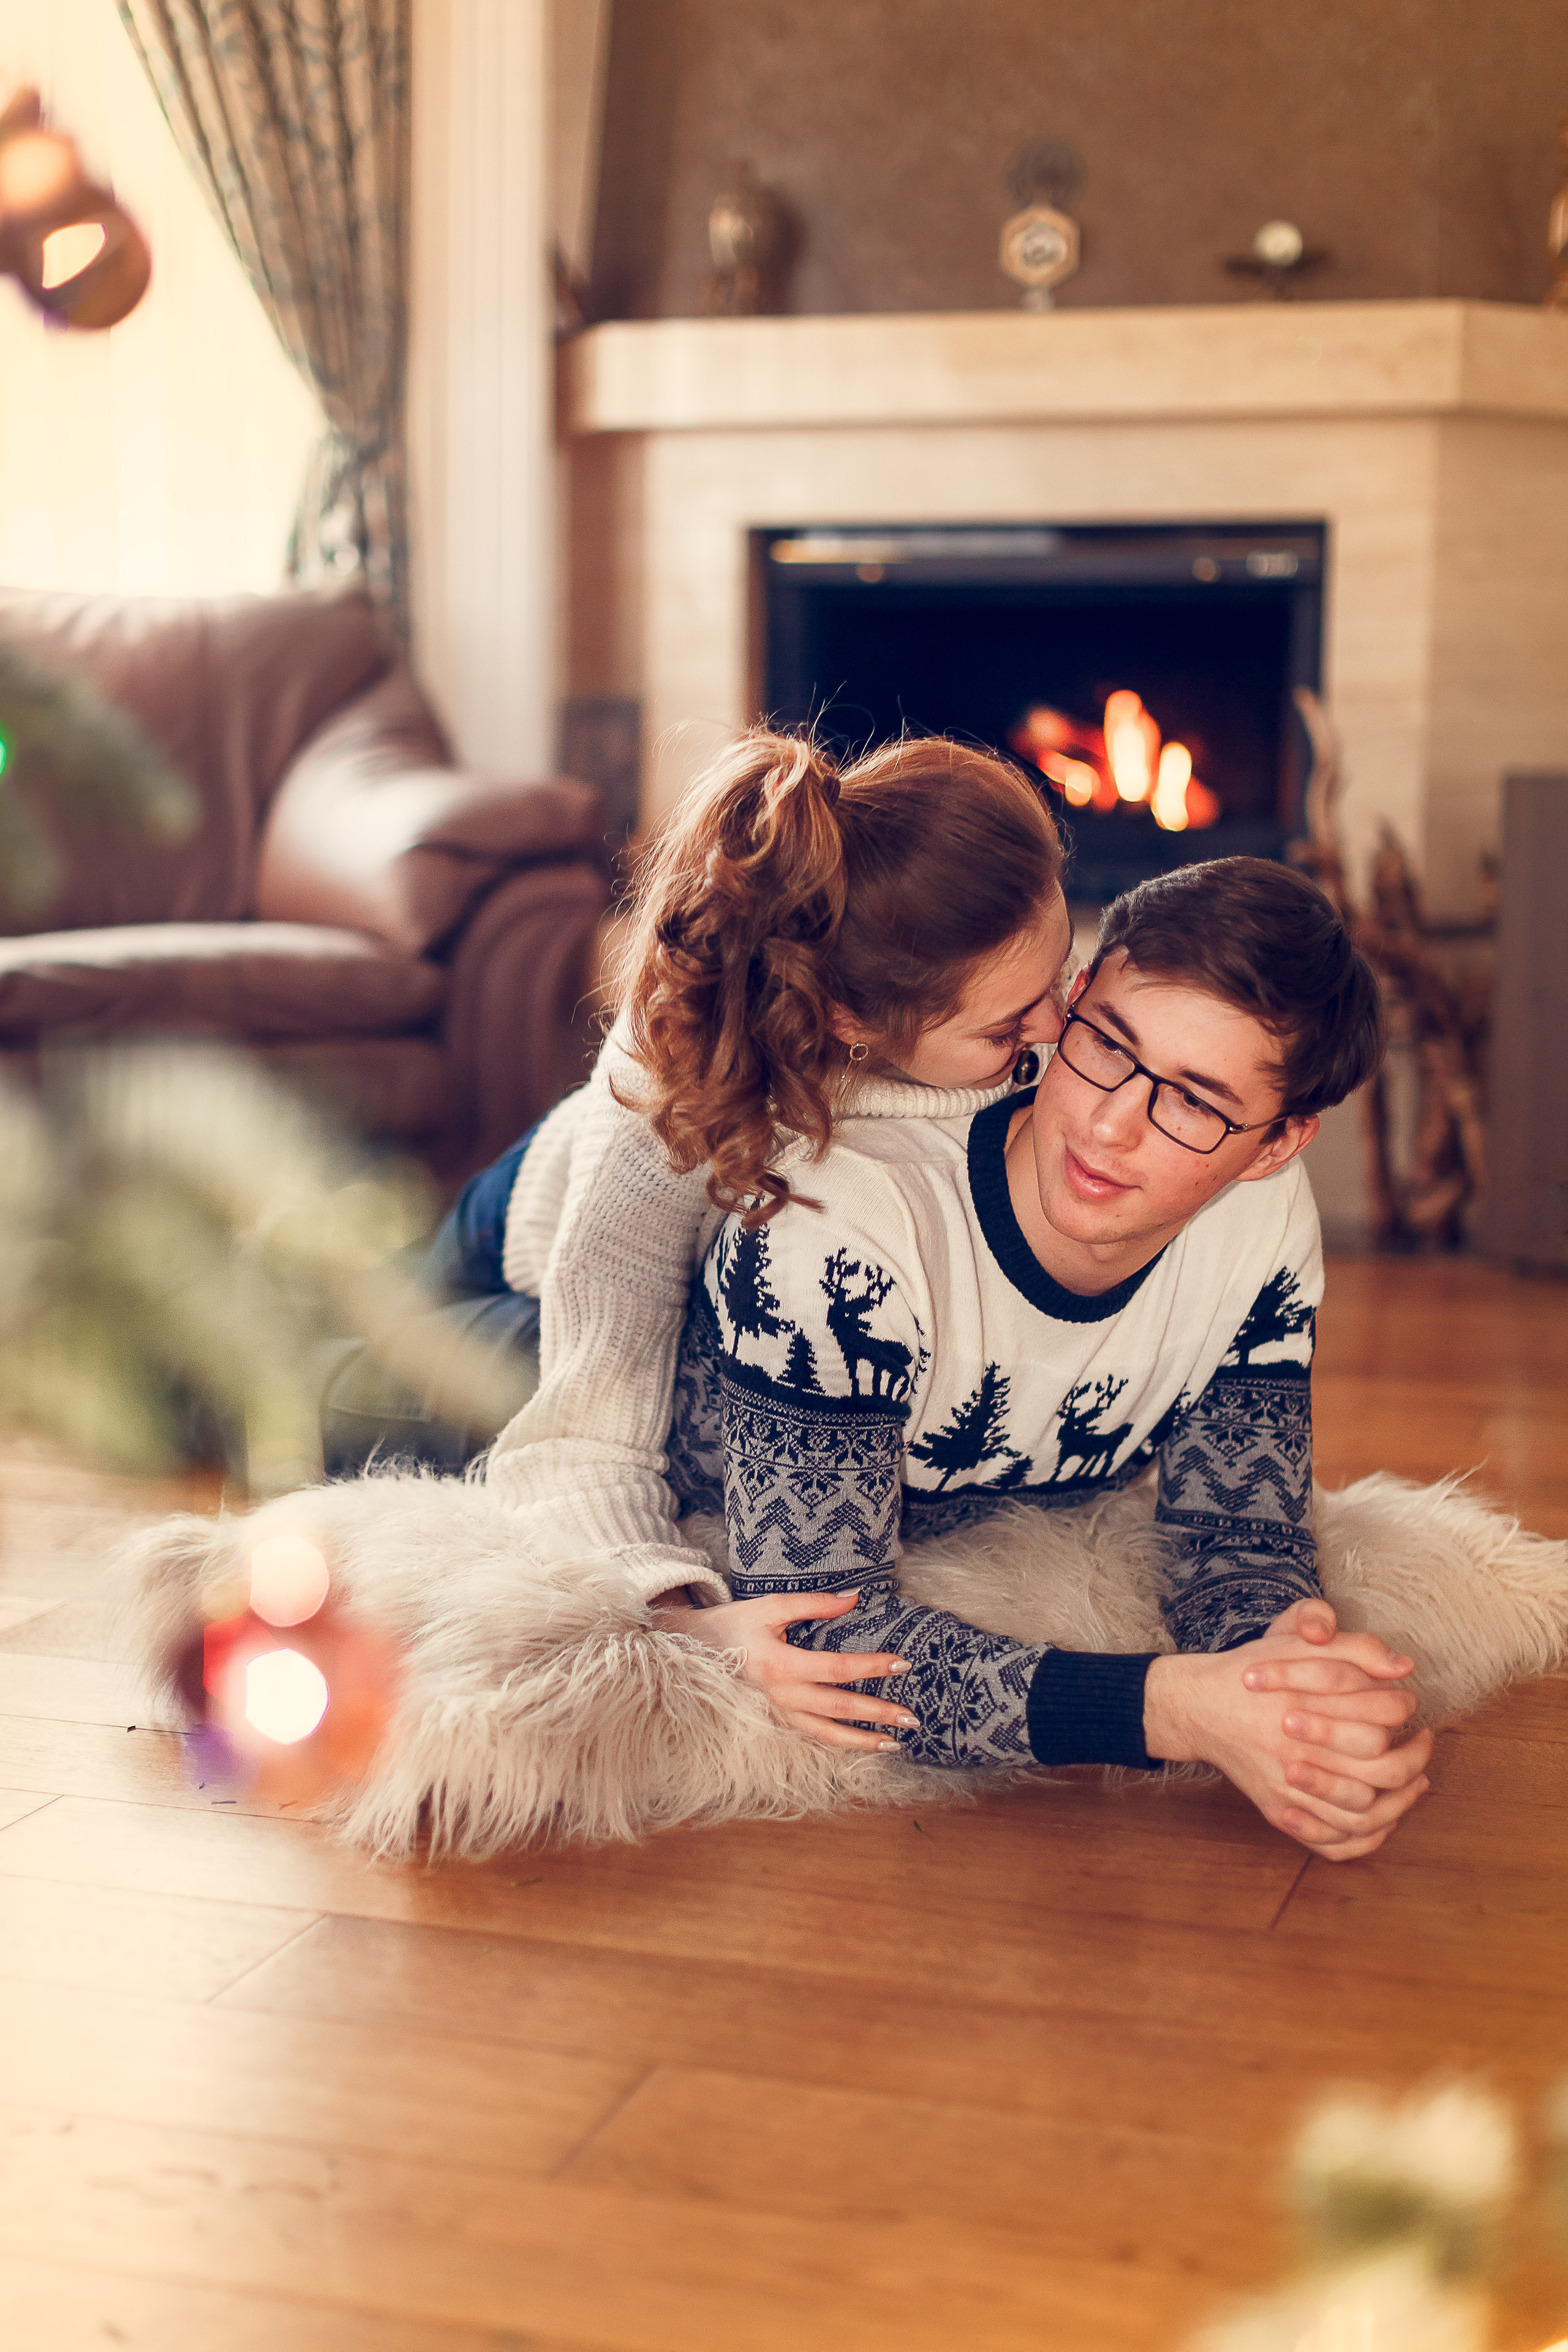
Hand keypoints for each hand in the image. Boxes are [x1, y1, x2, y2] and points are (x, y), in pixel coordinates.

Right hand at [654, 1588, 916, 1752]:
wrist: (693, 1650)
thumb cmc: (734, 1624)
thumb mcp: (771, 1606)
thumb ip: (814, 1604)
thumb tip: (855, 1598)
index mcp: (781, 1664)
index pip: (838, 1669)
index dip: (872, 1667)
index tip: (903, 1664)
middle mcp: (781, 1695)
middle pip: (839, 1708)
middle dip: (878, 1714)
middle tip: (912, 1718)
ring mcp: (776, 1714)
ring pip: (825, 1734)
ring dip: (861, 1741)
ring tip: (893, 1743)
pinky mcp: (773, 1722)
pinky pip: (810, 1737)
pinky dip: (836, 1744)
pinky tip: (858, 1746)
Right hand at [1144, 1618, 1431, 1860]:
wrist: (1199, 1706)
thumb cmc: (1252, 1669)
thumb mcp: (1295, 1638)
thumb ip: (1351, 1645)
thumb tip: (1403, 1666)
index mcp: (1308, 1704)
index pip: (1384, 1714)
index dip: (1405, 1707)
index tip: (1410, 1703)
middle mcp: (1301, 1752)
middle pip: (1383, 1769)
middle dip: (1415, 1756)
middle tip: (1423, 1742)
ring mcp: (1290, 1789)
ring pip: (1364, 1813)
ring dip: (1400, 1802)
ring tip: (1415, 1782)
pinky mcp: (1280, 1812)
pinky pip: (1332, 1842)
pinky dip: (1364, 1839)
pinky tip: (1382, 1821)